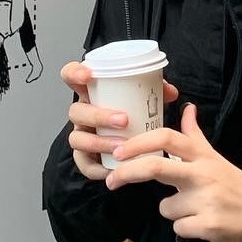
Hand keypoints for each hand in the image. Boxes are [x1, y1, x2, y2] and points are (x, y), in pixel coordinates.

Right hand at [61, 61, 178, 182]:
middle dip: (98, 115)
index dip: (74, 73)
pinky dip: (97, 168)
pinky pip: (84, 164)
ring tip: (122, 145)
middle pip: (75, 110)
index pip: (70, 75)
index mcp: (91, 92)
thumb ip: (156, 91)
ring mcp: (81, 134)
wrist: (135, 143)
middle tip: (123, 120)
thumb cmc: (133, 113)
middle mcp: (82, 112)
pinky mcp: (85, 158)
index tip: (88, 75)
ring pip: (77, 138)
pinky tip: (113, 169)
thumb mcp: (143, 98)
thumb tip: (171, 92)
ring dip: (99, 142)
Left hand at [106, 103, 241, 241]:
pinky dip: (185, 229)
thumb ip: (194, 135)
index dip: (139, 142)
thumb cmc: (233, 185)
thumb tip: (187, 107)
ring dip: (173, 211)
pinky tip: (201, 225)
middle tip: (112, 180)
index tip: (119, 150)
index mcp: (201, 155)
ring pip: (165, 207)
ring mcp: (204, 199)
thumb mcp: (214, 156)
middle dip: (128, 173)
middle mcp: (201, 173)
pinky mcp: (207, 225)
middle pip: (155, 166)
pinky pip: (178, 228)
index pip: (166, 137)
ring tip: (194, 210)